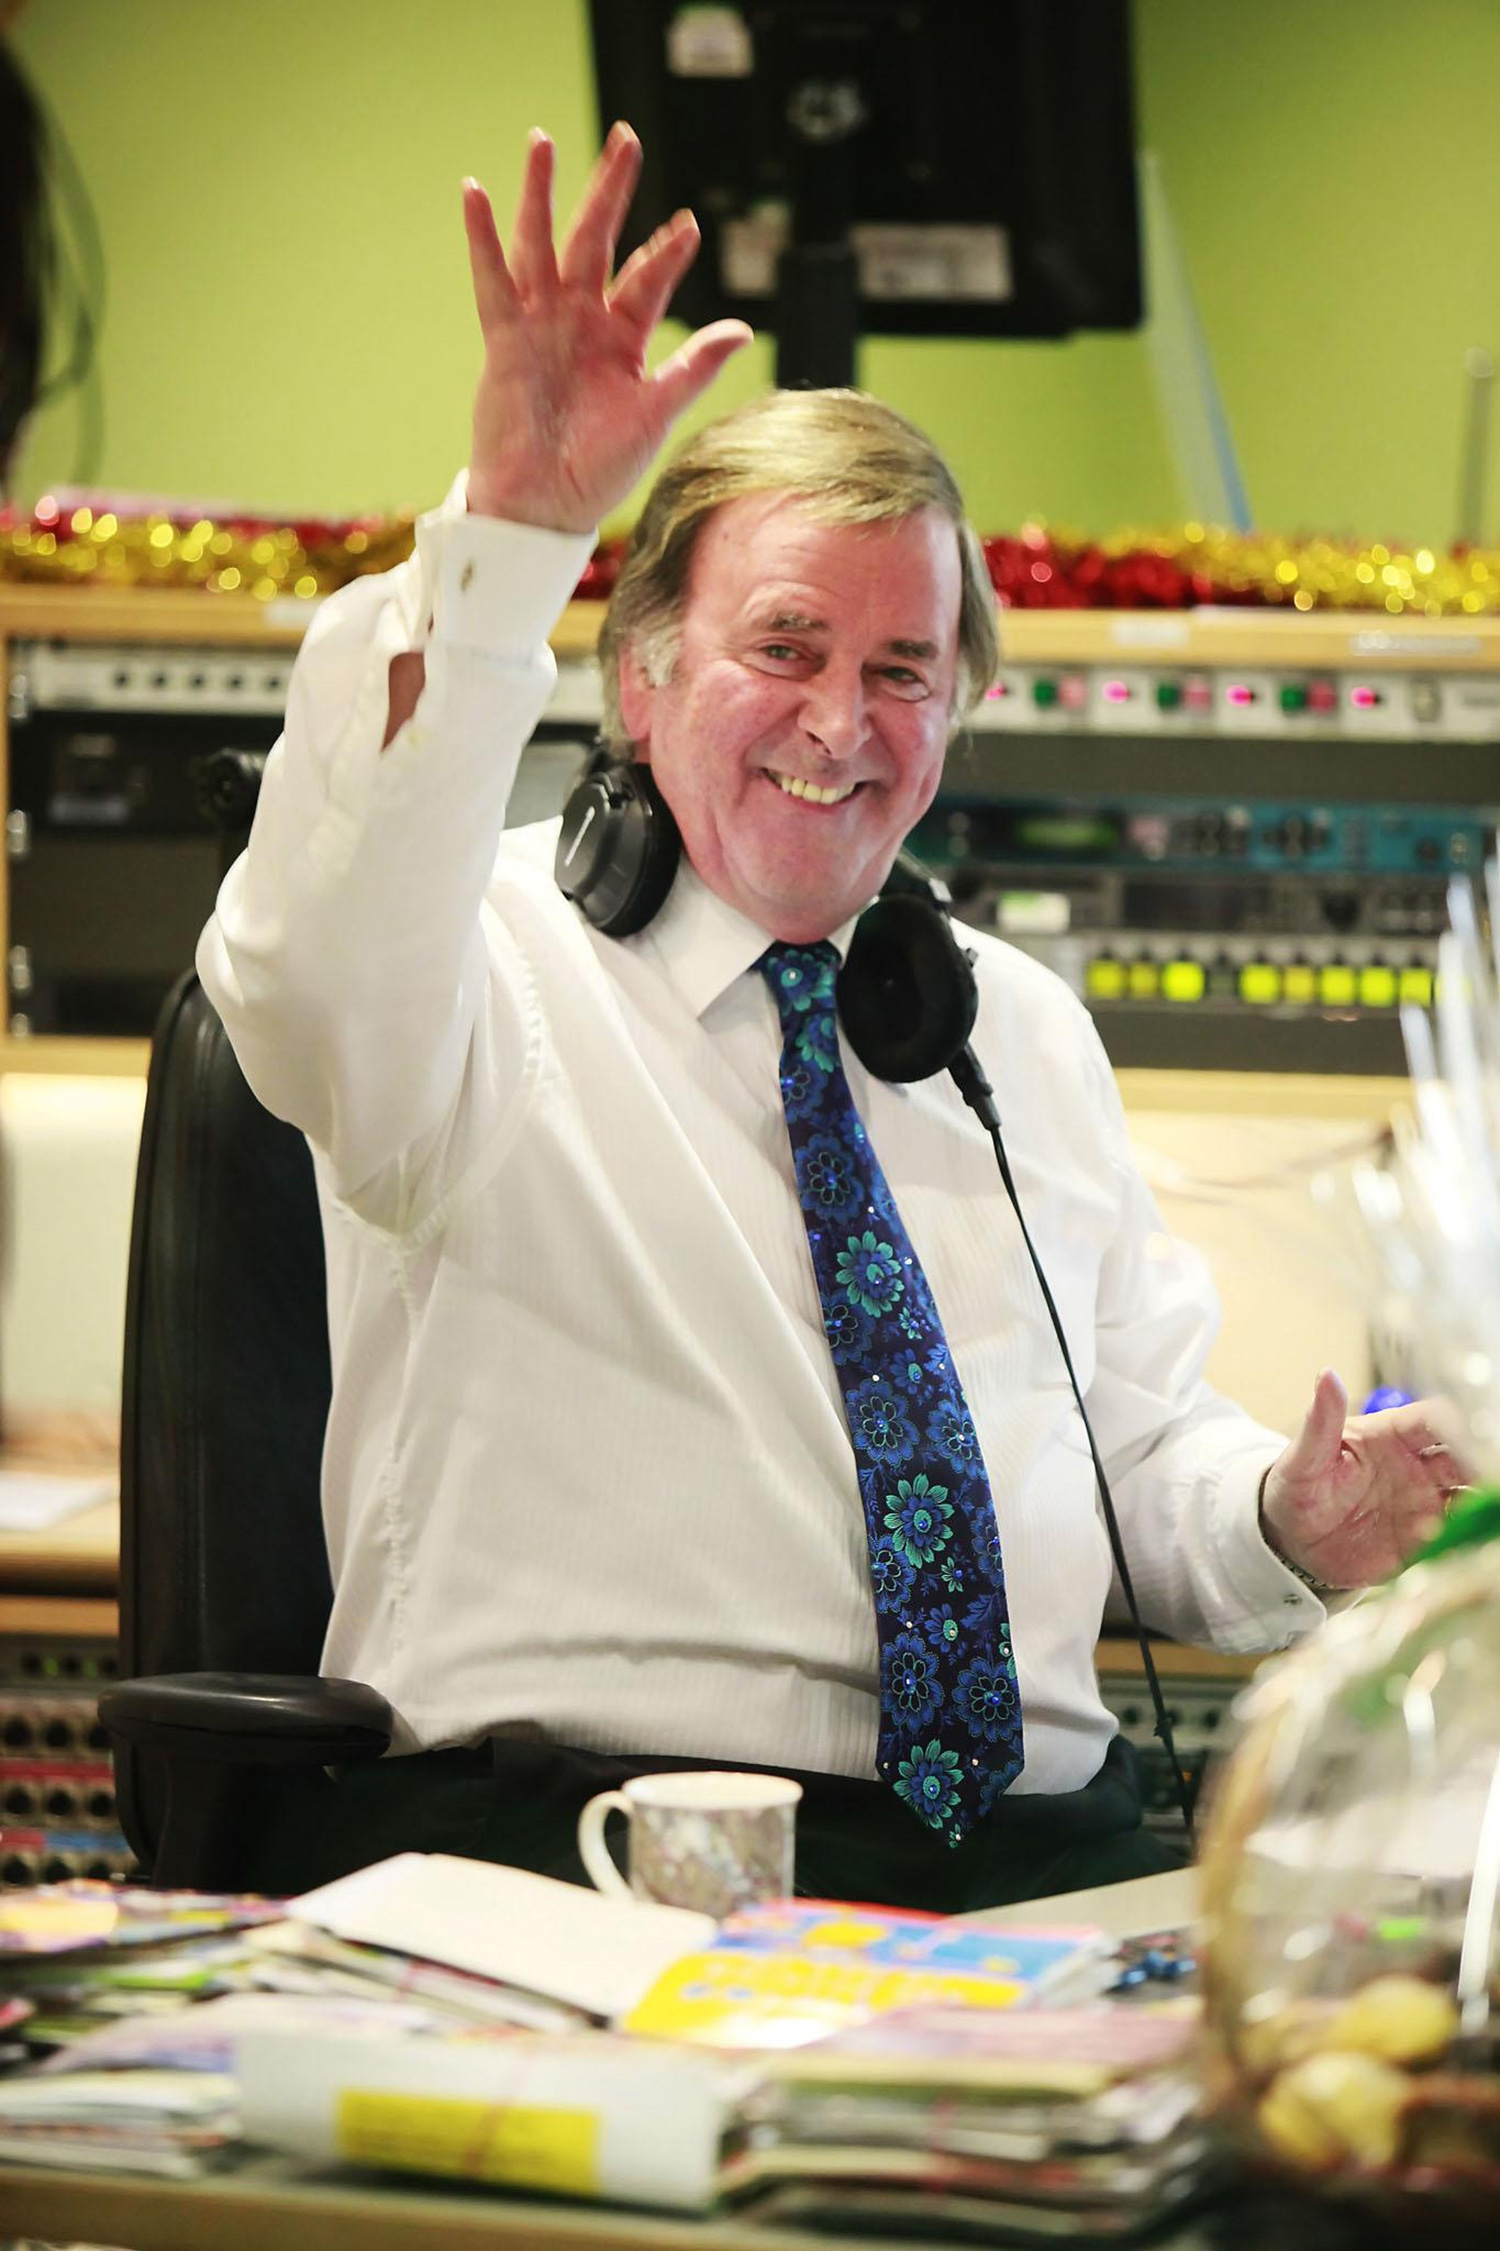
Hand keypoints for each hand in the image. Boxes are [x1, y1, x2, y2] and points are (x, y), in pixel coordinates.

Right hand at [462, 124, 752, 532]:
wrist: (544, 507)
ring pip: (542, 244)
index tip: (688, 226)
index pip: (647, 280)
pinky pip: (493, 280)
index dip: (665, 253)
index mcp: (622, 339)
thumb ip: (693, 368)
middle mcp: (581, 321)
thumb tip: (742, 328)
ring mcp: (541, 325)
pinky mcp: (504, 338)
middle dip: (610, 190)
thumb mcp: (655, 415)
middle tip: (627, 139)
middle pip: (597, 240)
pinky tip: (477, 193)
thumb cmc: (600, 469)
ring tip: (542, 141)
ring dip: (541, 193)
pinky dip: (483, 237)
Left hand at [1260, 1368, 1470, 1588]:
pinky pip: (1453, 1535)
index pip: (1435, 1420)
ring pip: (1468, 1494)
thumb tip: (1326, 1375)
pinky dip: (1456, 1537)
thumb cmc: (1297, 1488)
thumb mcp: (1303, 1457)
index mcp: (1391, 1434)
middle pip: (1464, 1456)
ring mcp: (1423, 1501)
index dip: (1453, 1428)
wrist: (1292, 1539)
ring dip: (1472, 1503)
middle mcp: (1416, 1465)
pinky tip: (1434, 1540)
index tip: (1462, 1443)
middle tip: (1479, 1479)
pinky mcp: (1423, 1538)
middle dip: (1477, 1464)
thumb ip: (1320, 1420)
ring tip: (1456, 1515)